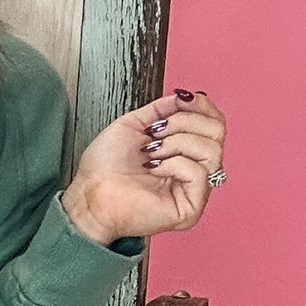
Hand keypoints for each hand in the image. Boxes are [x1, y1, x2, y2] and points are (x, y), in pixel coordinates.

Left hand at [62, 89, 227, 244]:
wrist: (87, 196)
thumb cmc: (103, 169)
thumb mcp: (135, 124)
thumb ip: (163, 109)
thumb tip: (186, 96)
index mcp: (184, 153)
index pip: (214, 123)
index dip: (203, 105)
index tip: (183, 98)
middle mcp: (193, 170)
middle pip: (218, 131)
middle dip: (185, 122)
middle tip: (155, 132)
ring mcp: (194, 191)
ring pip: (212, 149)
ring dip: (177, 142)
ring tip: (151, 152)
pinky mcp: (191, 208)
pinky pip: (199, 172)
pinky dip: (174, 164)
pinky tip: (154, 169)